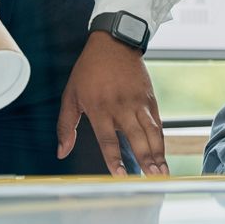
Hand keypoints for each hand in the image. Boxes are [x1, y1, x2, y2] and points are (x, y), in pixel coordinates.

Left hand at [57, 32, 167, 176]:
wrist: (114, 43)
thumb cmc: (88, 71)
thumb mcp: (71, 95)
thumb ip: (66, 126)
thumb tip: (61, 152)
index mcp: (99, 108)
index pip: (108, 140)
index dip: (115, 160)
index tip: (122, 177)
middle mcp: (121, 107)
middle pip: (136, 139)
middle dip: (146, 161)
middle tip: (153, 179)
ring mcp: (138, 103)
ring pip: (151, 132)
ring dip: (158, 154)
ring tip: (163, 173)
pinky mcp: (149, 98)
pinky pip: (157, 122)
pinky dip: (161, 139)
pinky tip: (163, 154)